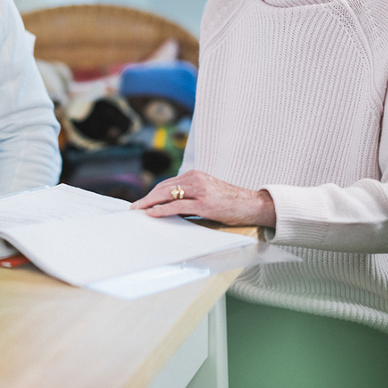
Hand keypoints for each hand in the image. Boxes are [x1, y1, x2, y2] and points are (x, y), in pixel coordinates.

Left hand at [131, 170, 275, 227]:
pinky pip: (179, 205)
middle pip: (164, 187)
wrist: (253, 205)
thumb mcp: (208, 193)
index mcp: (195, 175)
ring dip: (150, 203)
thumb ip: (191, 196)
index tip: (141, 202)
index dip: (152, 193)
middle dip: (147, 198)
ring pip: (168, 194)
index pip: (167, 183)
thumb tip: (171, 207)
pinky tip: (153, 213)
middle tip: (134, 208)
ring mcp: (200, 190)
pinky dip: (163, 209)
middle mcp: (196, 179)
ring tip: (138, 211)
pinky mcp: (205, 203)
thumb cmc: (231, 202)